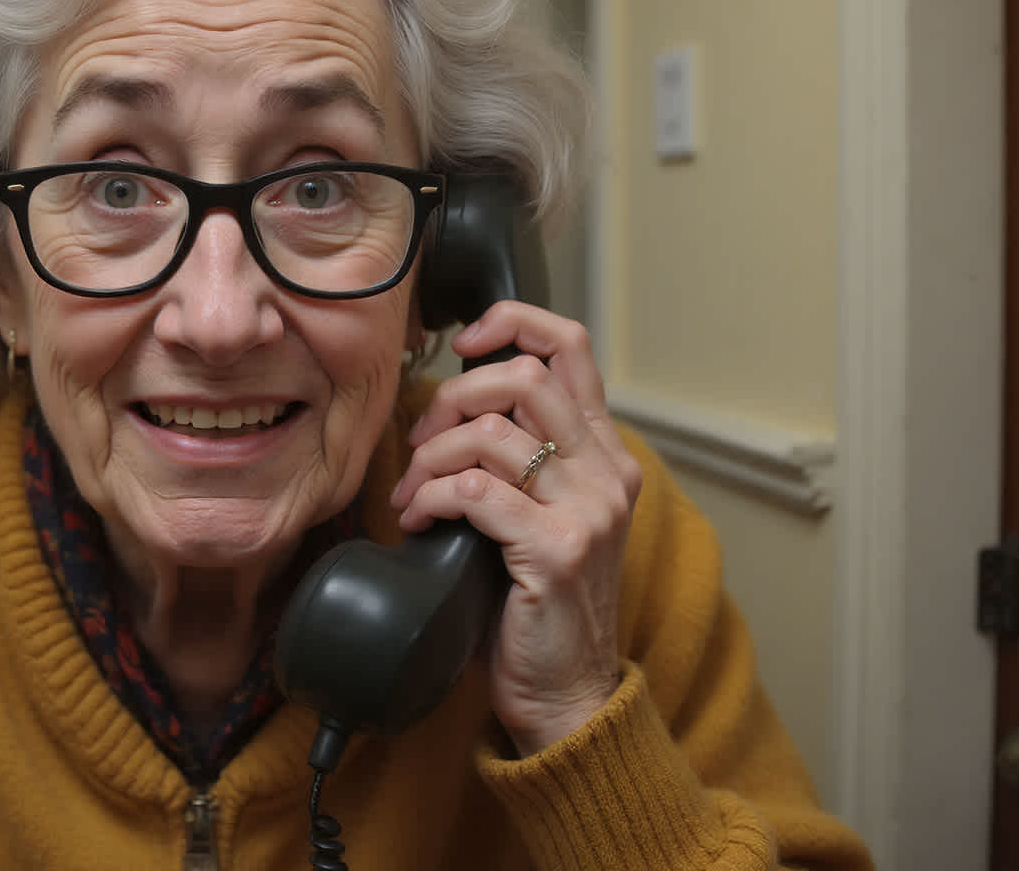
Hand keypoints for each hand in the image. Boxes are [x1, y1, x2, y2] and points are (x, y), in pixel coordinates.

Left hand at [388, 301, 640, 756]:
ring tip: (411, 493)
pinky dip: (430, 498)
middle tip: (421, 443)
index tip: (464, 342)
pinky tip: (419, 522)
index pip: (571, 348)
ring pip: (491, 431)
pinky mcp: (558, 550)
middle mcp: (607, 474)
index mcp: (605, 456)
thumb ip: (519, 461)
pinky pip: (474, 492)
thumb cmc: (536, 607)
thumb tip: (448, 411)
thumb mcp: (539, 516)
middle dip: (452, 398)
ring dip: (430, 457)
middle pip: (523, 378)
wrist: (567, 694)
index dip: (512, 324)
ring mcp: (588, 511)